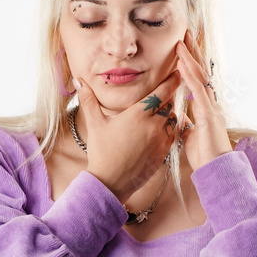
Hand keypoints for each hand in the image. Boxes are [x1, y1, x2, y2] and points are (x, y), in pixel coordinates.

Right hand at [75, 69, 181, 202]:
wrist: (110, 182)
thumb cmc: (101, 152)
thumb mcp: (94, 124)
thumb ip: (89, 100)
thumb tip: (78, 80)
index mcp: (138, 114)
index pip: (162, 92)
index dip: (171, 81)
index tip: (177, 73)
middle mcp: (153, 125)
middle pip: (170, 104)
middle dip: (168, 97)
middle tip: (166, 92)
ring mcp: (160, 140)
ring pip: (173, 120)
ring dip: (169, 114)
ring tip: (161, 113)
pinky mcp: (163, 154)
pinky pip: (173, 136)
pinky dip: (169, 130)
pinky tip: (160, 131)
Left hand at [175, 29, 232, 169]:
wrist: (216, 169)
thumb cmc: (204, 155)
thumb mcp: (190, 135)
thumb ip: (186, 124)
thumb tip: (179, 117)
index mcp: (205, 107)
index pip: (197, 79)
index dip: (190, 62)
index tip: (182, 47)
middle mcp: (210, 102)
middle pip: (200, 71)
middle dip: (192, 52)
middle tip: (184, 33)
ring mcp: (210, 106)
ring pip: (200, 76)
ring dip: (189, 57)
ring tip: (180, 41)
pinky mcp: (208, 113)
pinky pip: (197, 89)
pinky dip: (189, 75)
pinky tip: (181, 63)